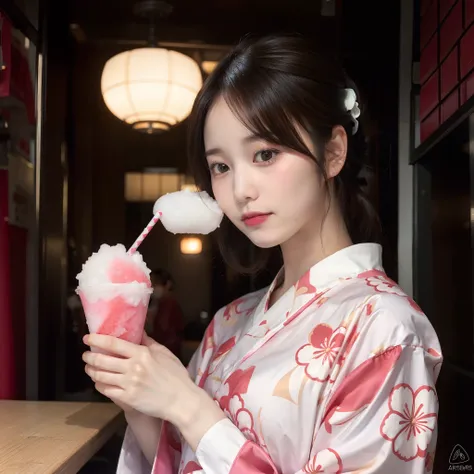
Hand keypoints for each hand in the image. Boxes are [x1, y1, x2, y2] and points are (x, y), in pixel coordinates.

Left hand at [82, 333, 196, 423]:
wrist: (180, 400)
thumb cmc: (175, 375)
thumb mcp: (164, 353)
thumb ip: (148, 342)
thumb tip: (138, 330)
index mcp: (142, 354)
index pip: (113, 344)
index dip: (97, 340)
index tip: (87, 338)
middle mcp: (133, 368)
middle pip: (102, 360)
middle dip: (89, 356)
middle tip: (86, 354)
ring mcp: (129, 384)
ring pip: (101, 376)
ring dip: (91, 371)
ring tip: (89, 368)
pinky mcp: (127, 399)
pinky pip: (106, 390)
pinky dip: (99, 384)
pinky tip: (99, 381)